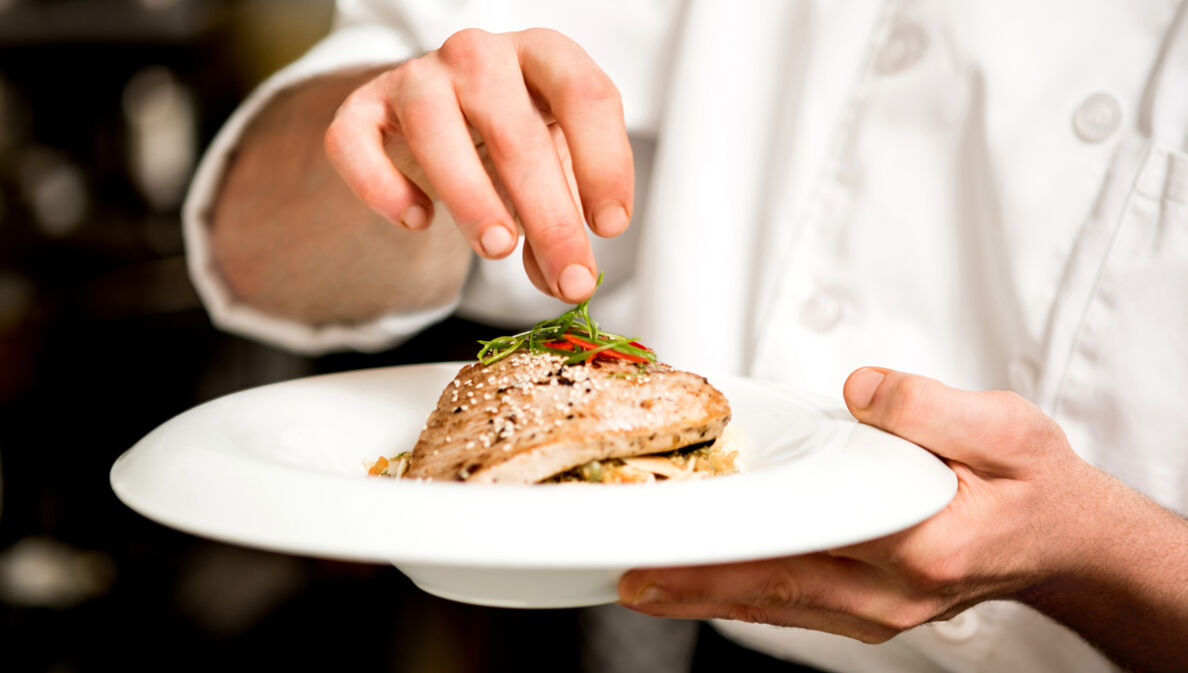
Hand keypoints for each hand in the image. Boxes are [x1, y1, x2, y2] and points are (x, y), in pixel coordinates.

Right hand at [323, 28, 632, 302]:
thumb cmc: (513, 141)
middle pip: (516, 132)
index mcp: (544, 56)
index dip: (605, 164)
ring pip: (434, 128)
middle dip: (549, 215)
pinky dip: (382, 186)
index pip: (585, 96)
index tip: (609, 226)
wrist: (444, 115)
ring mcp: (416, 77)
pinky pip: (356, 142)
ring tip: (498, 249)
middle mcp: (481, 55)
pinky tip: (417, 219)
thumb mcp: (557, 170)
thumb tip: (564, 284)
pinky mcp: (363, 108)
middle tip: (568, 276)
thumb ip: (566, 221)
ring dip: (471, 197)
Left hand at [618, 367, 1097, 642]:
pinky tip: (703, 585)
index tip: (682, 539)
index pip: (811, 542)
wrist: (1063, 541)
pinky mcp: (870, 611)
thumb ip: (928, 407)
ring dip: (710, 596)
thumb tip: (860, 390)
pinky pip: (795, 607)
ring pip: (779, 606)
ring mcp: (880, 612)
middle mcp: (894, 593)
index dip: (741, 543)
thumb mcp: (1006, 428)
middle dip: (700, 583)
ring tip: (645, 583)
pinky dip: (744, 596)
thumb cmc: (1033, 485)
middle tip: (632, 575)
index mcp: (923, 545)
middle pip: (778, 587)